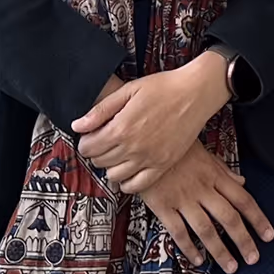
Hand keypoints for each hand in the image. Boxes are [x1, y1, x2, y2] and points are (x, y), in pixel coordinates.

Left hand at [73, 54, 228, 192]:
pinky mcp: (162, 165)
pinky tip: (129, 169)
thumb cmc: (164, 87)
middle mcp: (132, 148)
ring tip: (118, 152)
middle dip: (97, 151)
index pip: (87, 147)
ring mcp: (148, 159)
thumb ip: (101, 110)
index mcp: (121, 128)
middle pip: (99, 161)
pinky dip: (127, 181)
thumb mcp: (128, 90)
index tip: (92, 135)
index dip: (86, 140)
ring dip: (111, 166)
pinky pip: (136, 186)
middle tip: (106, 140)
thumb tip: (77, 125)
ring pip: (114, 176)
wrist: (196, 93)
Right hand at [133, 143, 273, 272]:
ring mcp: (183, 198)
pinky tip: (197, 259)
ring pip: (206, 229)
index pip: (243, 200)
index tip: (268, 235)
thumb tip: (242, 182)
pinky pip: (178, 231)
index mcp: (215, 175)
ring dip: (220, 250)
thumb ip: (224, 170)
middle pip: (229, 218)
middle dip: (243, 240)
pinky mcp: (163, 205)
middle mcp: (202, 188)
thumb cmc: (176, 146)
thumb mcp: (205, 152)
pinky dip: (189, 247)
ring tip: (230, 266)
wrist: (145, 141)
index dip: (258, 219)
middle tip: (253, 258)